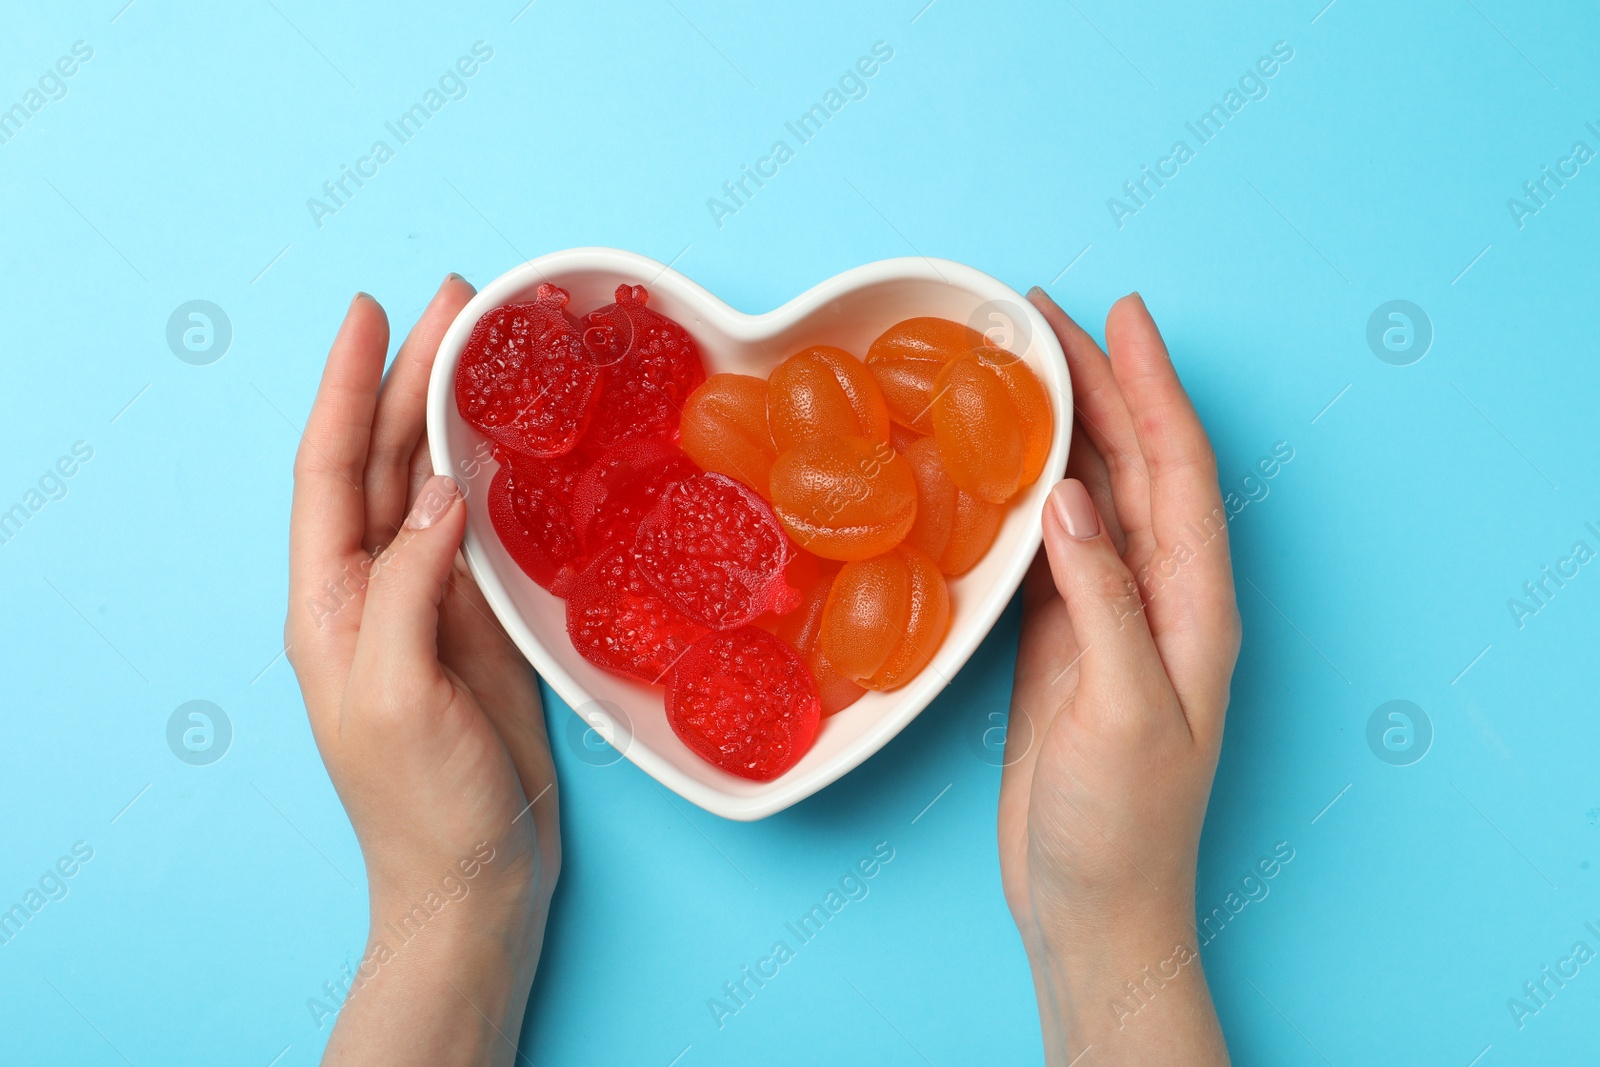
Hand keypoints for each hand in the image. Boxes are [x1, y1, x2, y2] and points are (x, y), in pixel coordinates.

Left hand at [286, 277, 559, 1066]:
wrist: (474, 875)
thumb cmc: (421, 802)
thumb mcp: (396, 695)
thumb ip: (407, 588)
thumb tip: (443, 492)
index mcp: (330, 602)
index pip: (331, 470)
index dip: (347, 387)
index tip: (369, 312)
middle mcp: (373, 587)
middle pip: (387, 460)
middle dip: (410, 376)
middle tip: (456, 301)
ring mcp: (430, 600)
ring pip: (435, 483)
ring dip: (454, 412)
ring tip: (486, 344)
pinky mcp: (481, 620)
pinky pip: (484, 526)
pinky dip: (499, 472)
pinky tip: (521, 439)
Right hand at [1000, 289, 1239, 1064]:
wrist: (1091, 903)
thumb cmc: (1121, 826)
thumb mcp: (1122, 710)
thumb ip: (1100, 599)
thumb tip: (1066, 498)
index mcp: (1194, 605)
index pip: (1177, 469)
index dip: (1152, 386)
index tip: (1121, 313)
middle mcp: (1159, 596)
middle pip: (1132, 465)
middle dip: (1100, 383)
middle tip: (1043, 315)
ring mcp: (1108, 615)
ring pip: (1089, 495)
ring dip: (1061, 427)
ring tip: (1017, 366)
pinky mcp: (1062, 641)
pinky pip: (1046, 544)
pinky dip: (1024, 492)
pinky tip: (997, 464)